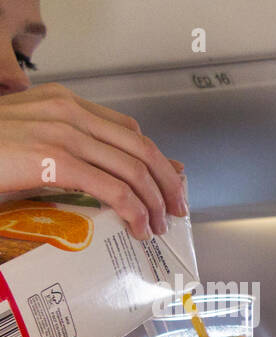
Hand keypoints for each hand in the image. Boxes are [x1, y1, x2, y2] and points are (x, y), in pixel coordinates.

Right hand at [0, 83, 186, 239]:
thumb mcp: (32, 145)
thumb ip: (71, 154)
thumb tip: (112, 183)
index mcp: (63, 101)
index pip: (128, 128)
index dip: (156, 160)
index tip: (168, 185)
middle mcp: (67, 110)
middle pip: (140, 146)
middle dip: (166, 182)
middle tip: (175, 210)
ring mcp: (61, 132)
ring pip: (133, 168)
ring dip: (154, 202)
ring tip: (157, 226)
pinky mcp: (54, 159)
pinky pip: (113, 188)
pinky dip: (134, 211)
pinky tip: (138, 228)